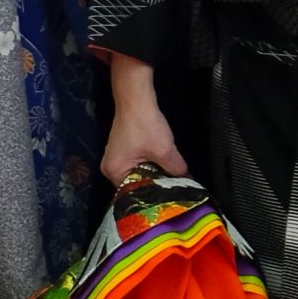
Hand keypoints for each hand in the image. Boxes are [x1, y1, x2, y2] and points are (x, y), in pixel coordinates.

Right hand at [101, 57, 187, 187]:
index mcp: (113, 172)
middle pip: (135, 184)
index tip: (169, 199)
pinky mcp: (123, 150)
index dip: (152, 196)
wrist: (137, 99)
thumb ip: (176, 169)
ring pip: (138, 174)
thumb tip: (188, 181)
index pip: (133, 193)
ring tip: (171, 182)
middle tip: (173, 193)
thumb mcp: (164, 150)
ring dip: (154, 175)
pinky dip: (150, 165)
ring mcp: (116, 158)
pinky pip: (137, 164)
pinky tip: (164, 167)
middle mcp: (110, 168)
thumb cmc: (145, 126)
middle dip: (154, 185)